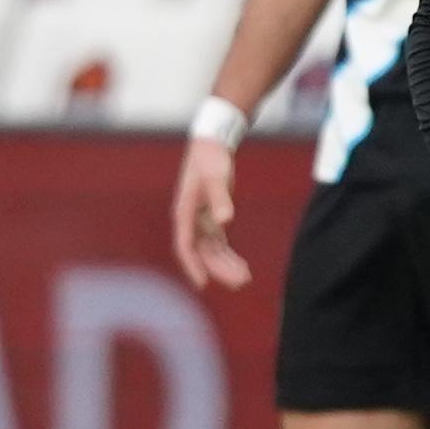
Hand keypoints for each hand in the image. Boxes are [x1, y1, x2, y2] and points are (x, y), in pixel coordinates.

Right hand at [171, 135, 246, 289]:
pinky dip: (229, 255)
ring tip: (245, 279)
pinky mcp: (211, 220)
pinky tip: (242, 267)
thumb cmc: (210, 159)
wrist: (211, 146)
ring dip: (226, 265)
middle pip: (202, 253)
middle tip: (240, 282)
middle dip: (219, 269)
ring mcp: (199, 221)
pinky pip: (218, 244)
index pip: (186, 245)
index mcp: (184, 213)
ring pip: (211, 251)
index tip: (203, 283)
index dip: (193, 265)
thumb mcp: (216, 177)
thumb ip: (220, 198)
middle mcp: (189, 221)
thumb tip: (224, 220)